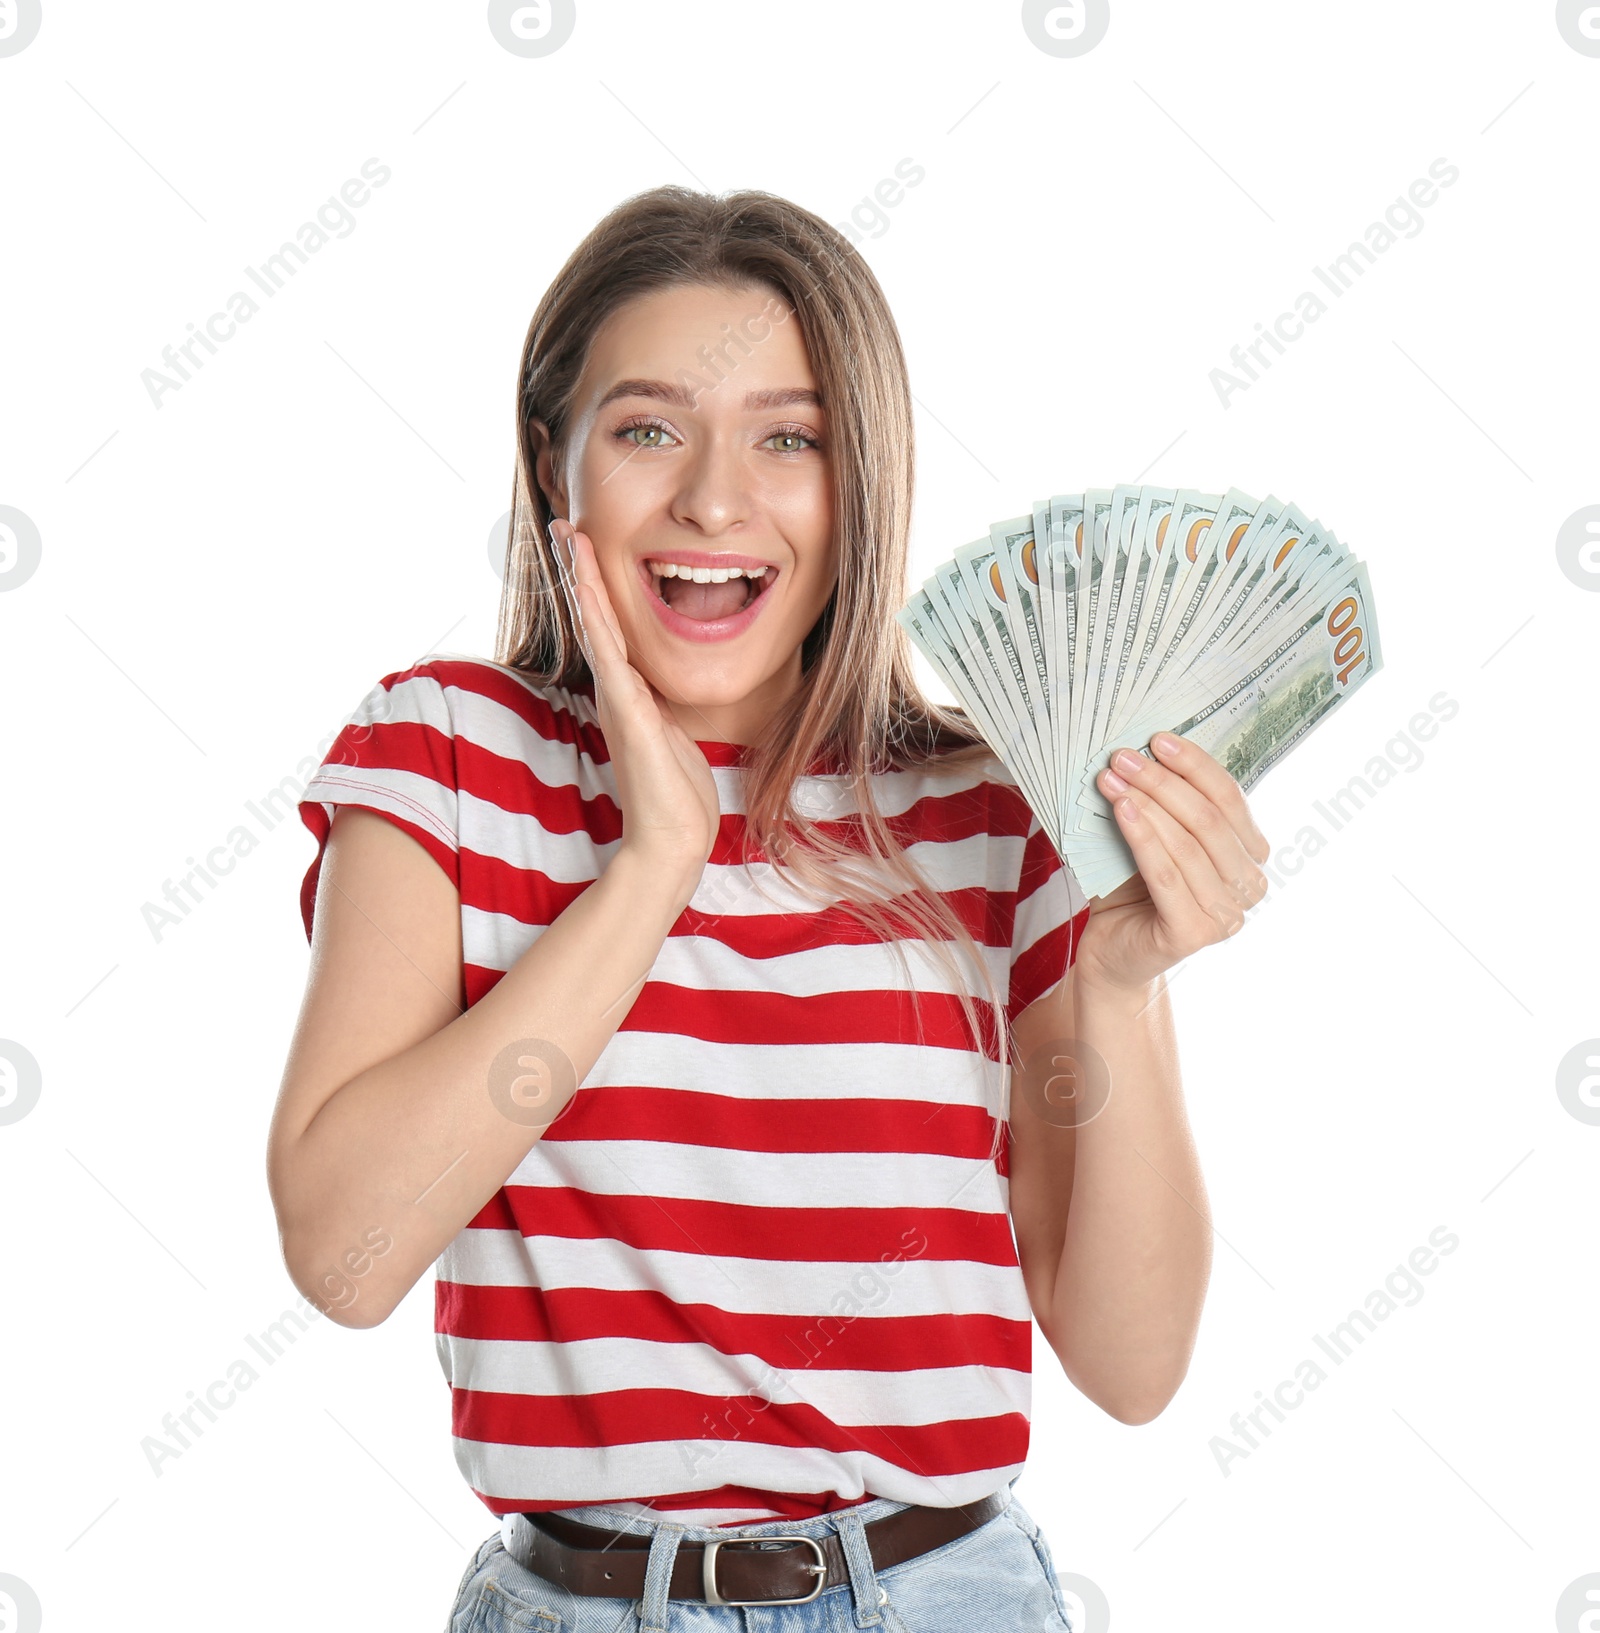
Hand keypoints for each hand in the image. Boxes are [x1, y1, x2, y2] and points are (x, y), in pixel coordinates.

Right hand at [551, 519, 720, 892]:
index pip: (609, 629)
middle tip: (563, 524)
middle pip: (594, 619)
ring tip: (571, 540)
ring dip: (583, 582)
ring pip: (597, 629)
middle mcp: (618, 692)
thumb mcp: (674, 738)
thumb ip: (663, 711)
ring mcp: (620, 702)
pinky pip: (610, 658)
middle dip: (579, 570)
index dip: (596, 587)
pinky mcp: (629, 715)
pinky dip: (597, 621)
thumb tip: (662, 696)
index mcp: (630, 695)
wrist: (673, 841)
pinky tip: (587, 591)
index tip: (586, 547)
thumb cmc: (678, 797)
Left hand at [1076, 731, 1270, 992]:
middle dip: (1163, 781)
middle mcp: (1249, 886)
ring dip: (1147, 802)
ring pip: (1187, 844)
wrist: (1111, 954)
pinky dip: (1143, 837)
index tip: (1157, 739)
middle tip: (1123, 757)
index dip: (1196, 765)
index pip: (1230, 799)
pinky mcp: (1194, 934)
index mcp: (1249, 856)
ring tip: (1111, 778)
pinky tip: (1122, 809)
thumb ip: (1165, 806)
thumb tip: (1146, 750)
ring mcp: (1227, 915)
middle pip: (1209, 819)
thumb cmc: (1132, 891)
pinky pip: (1166, 873)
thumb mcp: (1154, 839)